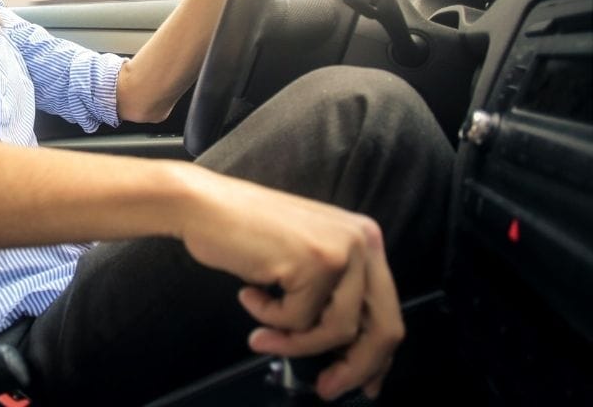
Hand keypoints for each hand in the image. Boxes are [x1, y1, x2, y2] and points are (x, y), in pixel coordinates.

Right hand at [178, 171, 402, 400]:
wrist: (204, 205)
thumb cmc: (245, 232)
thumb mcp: (306, 258)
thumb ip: (334, 295)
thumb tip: (349, 354)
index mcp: (366, 239)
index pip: (389, 313)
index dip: (376, 358)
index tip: (363, 383)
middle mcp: (362, 242)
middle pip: (382, 329)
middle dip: (352, 368)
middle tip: (325, 387)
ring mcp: (341, 250)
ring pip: (336, 331)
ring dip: (294, 341)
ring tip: (264, 330)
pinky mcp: (314, 262)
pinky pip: (298, 320)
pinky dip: (268, 317)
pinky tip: (250, 294)